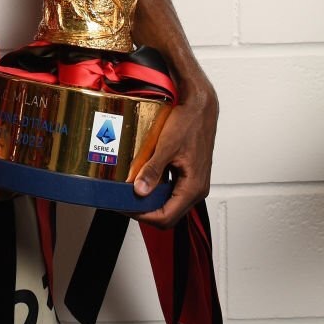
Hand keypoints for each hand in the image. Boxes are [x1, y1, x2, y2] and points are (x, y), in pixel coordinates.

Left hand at [132, 77, 218, 227]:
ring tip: (129, 191)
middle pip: (167, 213)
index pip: (166, 216)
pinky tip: (141, 177)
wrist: (200, 107)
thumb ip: (153, 170)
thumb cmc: (189, 123)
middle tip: (123, 201)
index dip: (143, 216)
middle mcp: (196, 189)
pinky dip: (155, 187)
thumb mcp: (167, 146)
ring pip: (168, 201)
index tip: (125, 208)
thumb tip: (140, 190)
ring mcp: (193, 181)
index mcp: (193, 187)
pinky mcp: (188, 173)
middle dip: (144, 210)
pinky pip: (170, 188)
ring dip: (149, 198)